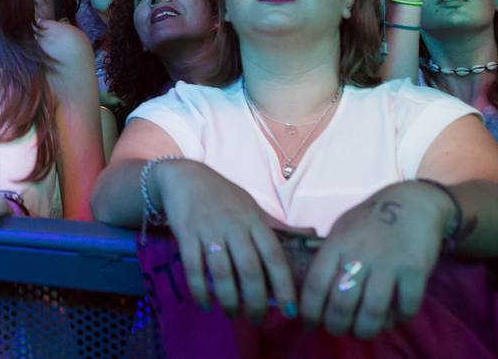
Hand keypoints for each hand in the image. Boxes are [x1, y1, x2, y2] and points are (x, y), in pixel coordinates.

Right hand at [154, 159, 305, 321]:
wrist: (185, 177)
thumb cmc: (223, 195)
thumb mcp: (252, 206)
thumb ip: (276, 226)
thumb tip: (312, 234)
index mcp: (254, 221)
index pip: (274, 256)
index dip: (284, 285)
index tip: (290, 311)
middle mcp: (234, 226)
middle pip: (249, 269)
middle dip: (255, 300)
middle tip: (256, 319)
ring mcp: (209, 230)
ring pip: (222, 272)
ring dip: (228, 299)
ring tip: (232, 314)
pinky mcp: (186, 234)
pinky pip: (194, 268)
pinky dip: (200, 290)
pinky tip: (205, 304)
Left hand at [299, 181, 448, 337]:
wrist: (412, 202)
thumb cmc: (371, 219)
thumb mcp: (341, 230)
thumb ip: (329, 258)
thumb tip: (315, 294)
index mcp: (336, 245)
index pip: (315, 285)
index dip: (309, 311)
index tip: (308, 323)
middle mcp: (359, 254)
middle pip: (341, 304)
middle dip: (336, 326)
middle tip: (337, 330)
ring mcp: (388, 263)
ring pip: (372, 312)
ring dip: (365, 329)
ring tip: (363, 331)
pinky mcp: (415, 269)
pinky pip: (405, 307)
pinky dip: (399, 318)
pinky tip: (394, 317)